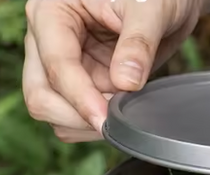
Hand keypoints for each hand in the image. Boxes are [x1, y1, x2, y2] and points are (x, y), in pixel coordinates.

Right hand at [23, 0, 203, 142]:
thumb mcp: (150, 8)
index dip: (81, 98)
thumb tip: (125, 82)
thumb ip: (138, 43)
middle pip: (41, 96)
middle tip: (117, 119)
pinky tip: (119, 114)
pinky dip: (94, 127)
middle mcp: (47, 40)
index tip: (106, 120)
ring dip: (86, 124)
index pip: (56, 65)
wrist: (167, 4)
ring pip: (54, 113)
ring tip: (122, 111)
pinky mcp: (79, 85)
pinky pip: (74, 120)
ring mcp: (61, 66)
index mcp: (52, 12)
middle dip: (77, 116)